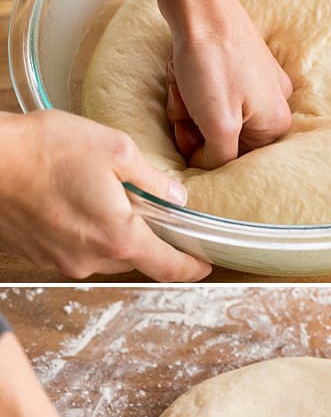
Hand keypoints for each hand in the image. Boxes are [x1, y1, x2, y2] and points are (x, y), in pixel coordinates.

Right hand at [0, 111, 209, 281]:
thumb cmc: (46, 149)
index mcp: (117, 236)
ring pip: (104, 254)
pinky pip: (75, 250)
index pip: (167, 266)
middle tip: (152, 210)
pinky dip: (85, 232)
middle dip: (148, 239)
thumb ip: (152, 179)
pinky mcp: (38, 255)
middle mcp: (89, 259)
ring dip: (114, 234)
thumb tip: (175, 197)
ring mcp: (60, 261)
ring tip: (106, 197)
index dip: (191, 268)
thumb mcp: (116, 149)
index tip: (205, 265)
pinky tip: (76, 202)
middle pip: (135, 259)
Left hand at [166, 0, 292, 170]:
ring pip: (213, 114)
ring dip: (189, 104)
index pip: (232, 161)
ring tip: (184, 81)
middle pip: (222, 136)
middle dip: (194, 124)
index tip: (188, 130)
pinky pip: (212, 91)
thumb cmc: (212, 62)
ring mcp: (258, 81)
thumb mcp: (217, 123)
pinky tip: (186, 70)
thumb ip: (220, 159)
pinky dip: (193, 86)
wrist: (201, 6)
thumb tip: (213, 170)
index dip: (202, 150)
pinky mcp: (240, 64)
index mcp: (276, 123)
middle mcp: (275, 103)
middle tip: (185, 101)